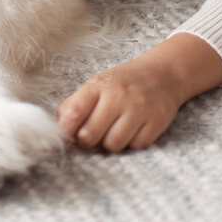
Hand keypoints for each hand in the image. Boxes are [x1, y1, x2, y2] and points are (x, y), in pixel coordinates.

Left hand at [57, 34, 221, 150]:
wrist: (162, 74)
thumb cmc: (123, 83)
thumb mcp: (97, 85)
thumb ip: (75, 105)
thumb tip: (59, 130)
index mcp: (99, 85)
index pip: (73, 114)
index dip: (66, 131)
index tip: (68, 134)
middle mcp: (119, 95)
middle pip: (89, 136)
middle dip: (88, 140)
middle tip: (94, 133)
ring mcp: (139, 109)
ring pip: (112, 145)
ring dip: (110, 143)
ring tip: (114, 129)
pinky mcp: (157, 122)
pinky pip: (135, 146)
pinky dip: (131, 142)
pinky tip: (133, 129)